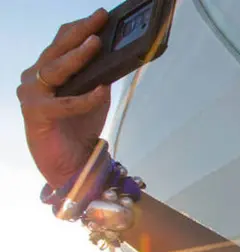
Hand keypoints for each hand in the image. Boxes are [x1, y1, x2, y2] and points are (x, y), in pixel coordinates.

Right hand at [16, 9, 110, 187]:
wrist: (72, 162)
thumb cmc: (81, 126)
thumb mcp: (95, 94)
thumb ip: (100, 74)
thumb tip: (119, 52)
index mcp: (47, 70)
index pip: (62, 42)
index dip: (80, 27)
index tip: (101, 15)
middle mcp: (35, 78)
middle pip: (57, 49)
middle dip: (79, 32)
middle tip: (99, 20)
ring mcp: (32, 95)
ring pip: (55, 69)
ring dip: (77, 56)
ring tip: (96, 43)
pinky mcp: (36, 114)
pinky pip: (64, 102)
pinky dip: (85, 97)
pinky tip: (101, 90)